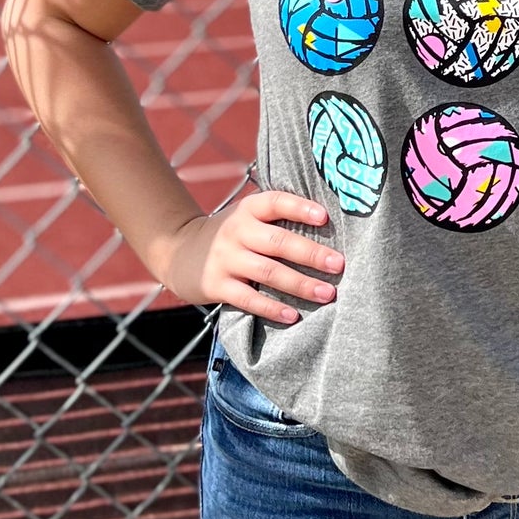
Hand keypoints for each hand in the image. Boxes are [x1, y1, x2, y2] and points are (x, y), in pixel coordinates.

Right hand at [161, 191, 343, 325]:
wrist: (179, 251)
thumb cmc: (230, 235)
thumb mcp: (246, 217)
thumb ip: (277, 219)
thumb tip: (328, 227)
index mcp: (248, 209)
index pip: (276, 202)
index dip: (300, 208)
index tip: (325, 217)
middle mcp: (236, 231)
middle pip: (278, 242)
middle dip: (311, 254)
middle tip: (339, 265)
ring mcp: (225, 258)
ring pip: (268, 272)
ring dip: (300, 284)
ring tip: (327, 294)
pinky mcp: (217, 285)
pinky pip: (248, 298)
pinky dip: (272, 308)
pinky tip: (293, 315)